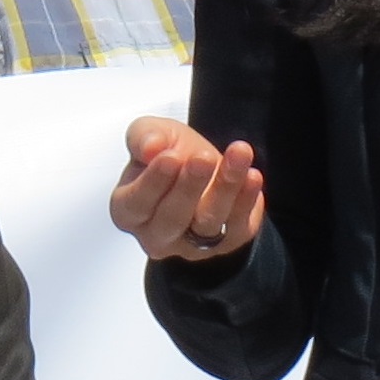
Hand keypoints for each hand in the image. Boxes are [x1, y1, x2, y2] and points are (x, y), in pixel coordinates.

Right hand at [113, 115, 265, 262]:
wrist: (203, 165)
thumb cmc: (169, 155)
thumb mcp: (150, 134)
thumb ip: (144, 137)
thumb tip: (151, 147)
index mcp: (129, 210)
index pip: (136, 203)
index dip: (154, 181)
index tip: (171, 157)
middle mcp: (157, 235)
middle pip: (172, 218)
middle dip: (189, 187)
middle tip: (203, 158)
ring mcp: (192, 245)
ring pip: (208, 222)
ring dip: (225, 186)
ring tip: (238, 154)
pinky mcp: (227, 243)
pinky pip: (238, 225)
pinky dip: (246, 200)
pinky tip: (251, 175)